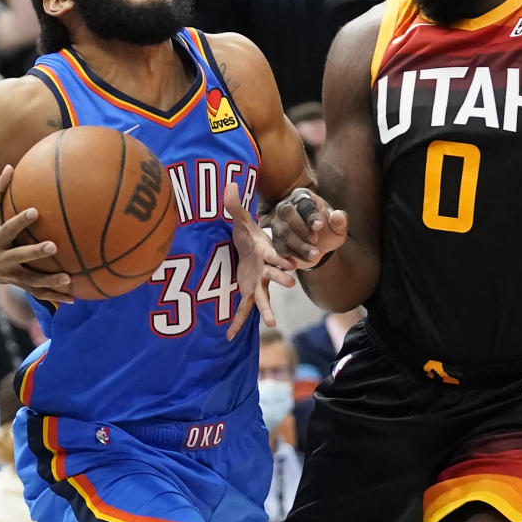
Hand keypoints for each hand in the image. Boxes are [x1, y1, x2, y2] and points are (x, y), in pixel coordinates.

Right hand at [0, 165, 72, 303]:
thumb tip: (10, 166)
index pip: (8, 228)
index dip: (20, 221)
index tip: (35, 211)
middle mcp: (2, 259)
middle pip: (19, 256)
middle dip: (35, 253)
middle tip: (54, 247)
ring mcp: (10, 275)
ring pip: (31, 280)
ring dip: (49, 281)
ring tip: (68, 279)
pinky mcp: (18, 286)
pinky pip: (38, 293)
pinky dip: (55, 297)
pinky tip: (74, 298)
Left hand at [225, 184, 295, 341]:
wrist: (250, 249)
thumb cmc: (249, 235)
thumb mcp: (241, 220)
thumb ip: (234, 205)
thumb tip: (228, 184)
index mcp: (266, 253)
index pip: (276, 255)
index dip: (283, 259)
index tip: (293, 263)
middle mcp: (265, 270)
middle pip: (275, 276)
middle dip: (282, 279)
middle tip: (292, 284)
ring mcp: (258, 283)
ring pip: (263, 298)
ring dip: (267, 310)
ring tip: (271, 325)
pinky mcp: (247, 292)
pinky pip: (242, 310)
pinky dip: (236, 323)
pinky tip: (228, 337)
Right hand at [264, 187, 347, 267]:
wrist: (320, 248)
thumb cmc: (328, 231)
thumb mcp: (337, 227)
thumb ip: (339, 221)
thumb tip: (338, 216)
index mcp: (302, 197)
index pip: (303, 201)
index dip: (310, 213)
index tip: (320, 226)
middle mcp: (285, 207)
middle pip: (286, 213)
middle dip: (301, 228)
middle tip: (315, 239)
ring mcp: (277, 224)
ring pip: (283, 232)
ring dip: (299, 245)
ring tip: (315, 254)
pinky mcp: (275, 241)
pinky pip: (279, 247)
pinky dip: (293, 255)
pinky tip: (306, 259)